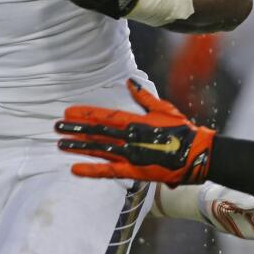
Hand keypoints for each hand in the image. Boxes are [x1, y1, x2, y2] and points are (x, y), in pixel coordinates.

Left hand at [56, 79, 214, 184]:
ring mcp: (130, 155)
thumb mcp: (163, 108)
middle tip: (57, 126)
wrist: (196, 154)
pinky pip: (108, 171)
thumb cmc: (181, 130)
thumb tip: (129, 81)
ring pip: (98, 150)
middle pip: (97, 132)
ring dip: (78, 146)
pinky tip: (74, 168)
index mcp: (135, 122)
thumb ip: (144, 97)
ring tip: (60, 143)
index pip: (104, 116)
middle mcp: (128, 138)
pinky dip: (91, 170)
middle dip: (76, 129)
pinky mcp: (133, 172)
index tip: (69, 112)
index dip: (85, 114)